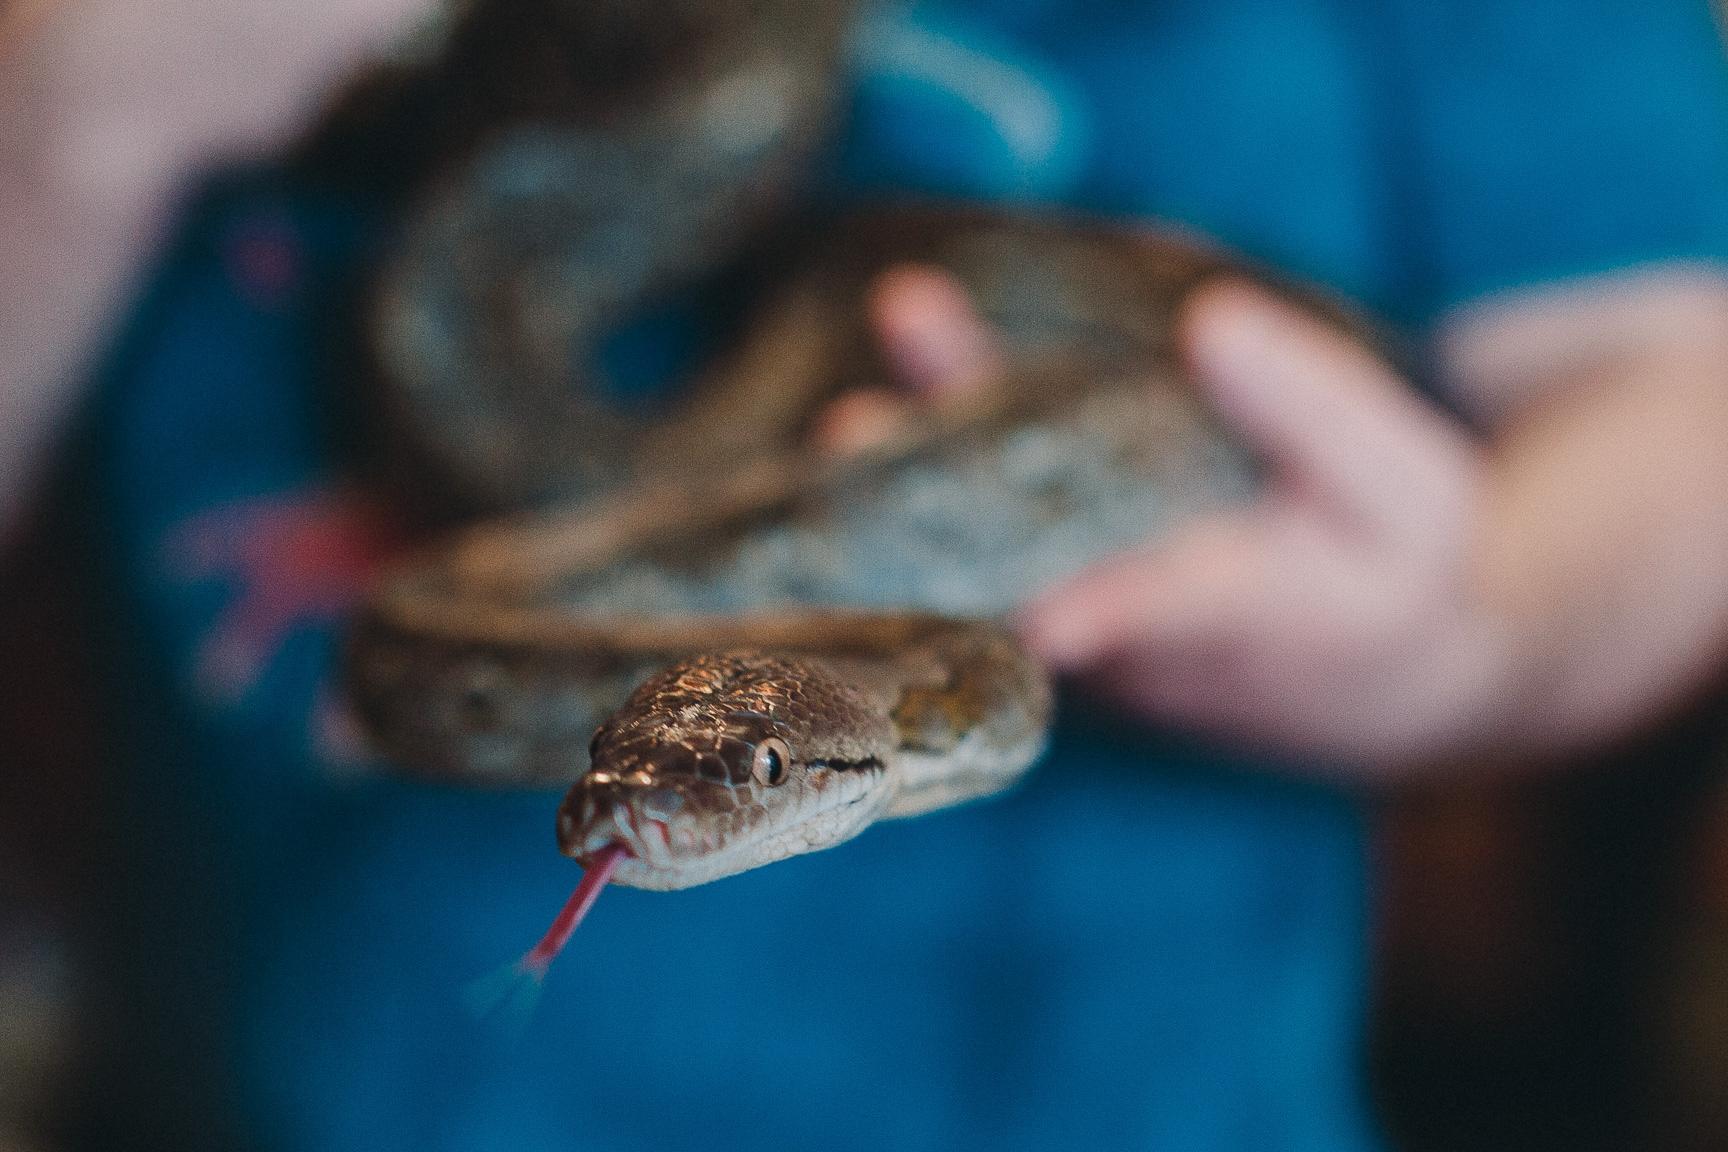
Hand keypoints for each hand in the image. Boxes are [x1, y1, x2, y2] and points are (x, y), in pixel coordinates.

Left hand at [849, 264, 1519, 771]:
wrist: (1383, 672)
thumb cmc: (1401, 571)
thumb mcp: (1405, 492)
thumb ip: (1317, 409)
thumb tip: (1212, 321)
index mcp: (1242, 615)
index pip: (1159, 611)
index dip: (1101, 611)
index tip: (1044, 616)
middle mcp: (1140, 644)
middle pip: (1024, 571)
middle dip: (941, 505)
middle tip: (856, 430)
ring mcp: (1089, 637)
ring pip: (986, 560)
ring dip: (917, 489)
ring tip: (846, 421)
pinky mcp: (1066, 615)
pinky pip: (987, 554)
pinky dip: (937, 491)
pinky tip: (883, 422)